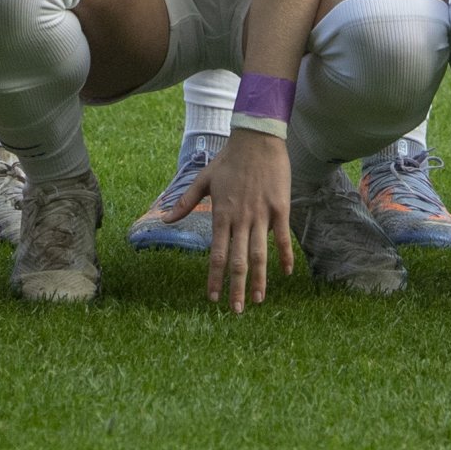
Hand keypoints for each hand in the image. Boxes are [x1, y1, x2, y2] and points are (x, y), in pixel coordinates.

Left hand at [163, 126, 292, 312]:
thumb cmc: (229, 159)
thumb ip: (185, 202)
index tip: (213, 298)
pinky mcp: (279, 207)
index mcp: (221, 215)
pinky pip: (282, 237)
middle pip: (237, 261)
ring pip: (259, 254)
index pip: (216, 255)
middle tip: (235, 311)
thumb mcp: (203, 179)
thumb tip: (165, 219)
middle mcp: (240, 219)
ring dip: (259, 279)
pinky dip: (284, 256)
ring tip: (257, 300)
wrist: (257, 138)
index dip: (215, 279)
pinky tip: (286, 272)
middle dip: (236, 288)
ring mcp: (261, 214)